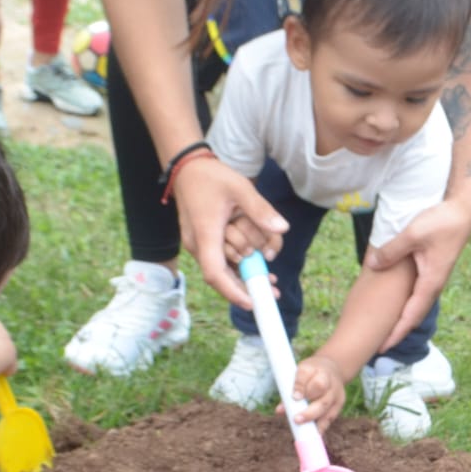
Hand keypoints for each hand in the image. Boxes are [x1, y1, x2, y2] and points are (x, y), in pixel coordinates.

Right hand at [174, 156, 288, 309]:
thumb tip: (282, 228)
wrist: (187, 168)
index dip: (234, 292)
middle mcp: (198, 245)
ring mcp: (199, 245)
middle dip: (250, 281)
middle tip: (275, 288)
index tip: (253, 303)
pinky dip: (240, 262)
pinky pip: (222, 259)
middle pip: (225, 275)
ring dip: (247, 268)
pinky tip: (260, 262)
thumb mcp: (240, 188)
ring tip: (271, 265)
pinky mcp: (203, 242)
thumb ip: (260, 209)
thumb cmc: (212, 177)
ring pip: (226, 267)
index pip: (216, 274)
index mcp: (205, 234)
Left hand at [287, 354, 345, 432]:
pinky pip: (331, 416)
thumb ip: (289, 391)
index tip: (295, 397)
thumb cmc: (309, 375)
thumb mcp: (298, 376)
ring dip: (314, 419)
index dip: (300, 386)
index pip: (306, 375)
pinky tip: (315, 434)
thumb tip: (279, 411)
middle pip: (320, 392)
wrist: (332, 368)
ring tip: (305, 431)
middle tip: (296, 419)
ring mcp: (336, 391)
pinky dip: (322, 426)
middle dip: (308, 408)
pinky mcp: (339, 402)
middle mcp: (328, 379)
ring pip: (326, 406)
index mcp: (314, 369)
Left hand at [364, 196, 470, 351]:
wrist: (462, 211)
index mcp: (430, 282)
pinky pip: (418, 294)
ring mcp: (434, 278)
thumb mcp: (412, 234)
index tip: (381, 347)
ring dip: (403, 320)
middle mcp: (434, 285)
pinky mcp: (433, 270)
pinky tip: (397, 305)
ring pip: (416, 306)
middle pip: (414, 316)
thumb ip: (392, 250)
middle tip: (379, 346)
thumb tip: (372, 264)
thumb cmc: (441, 222)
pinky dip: (407, 305)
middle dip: (397, 332)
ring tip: (386, 330)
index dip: (395, 333)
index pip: (410, 316)